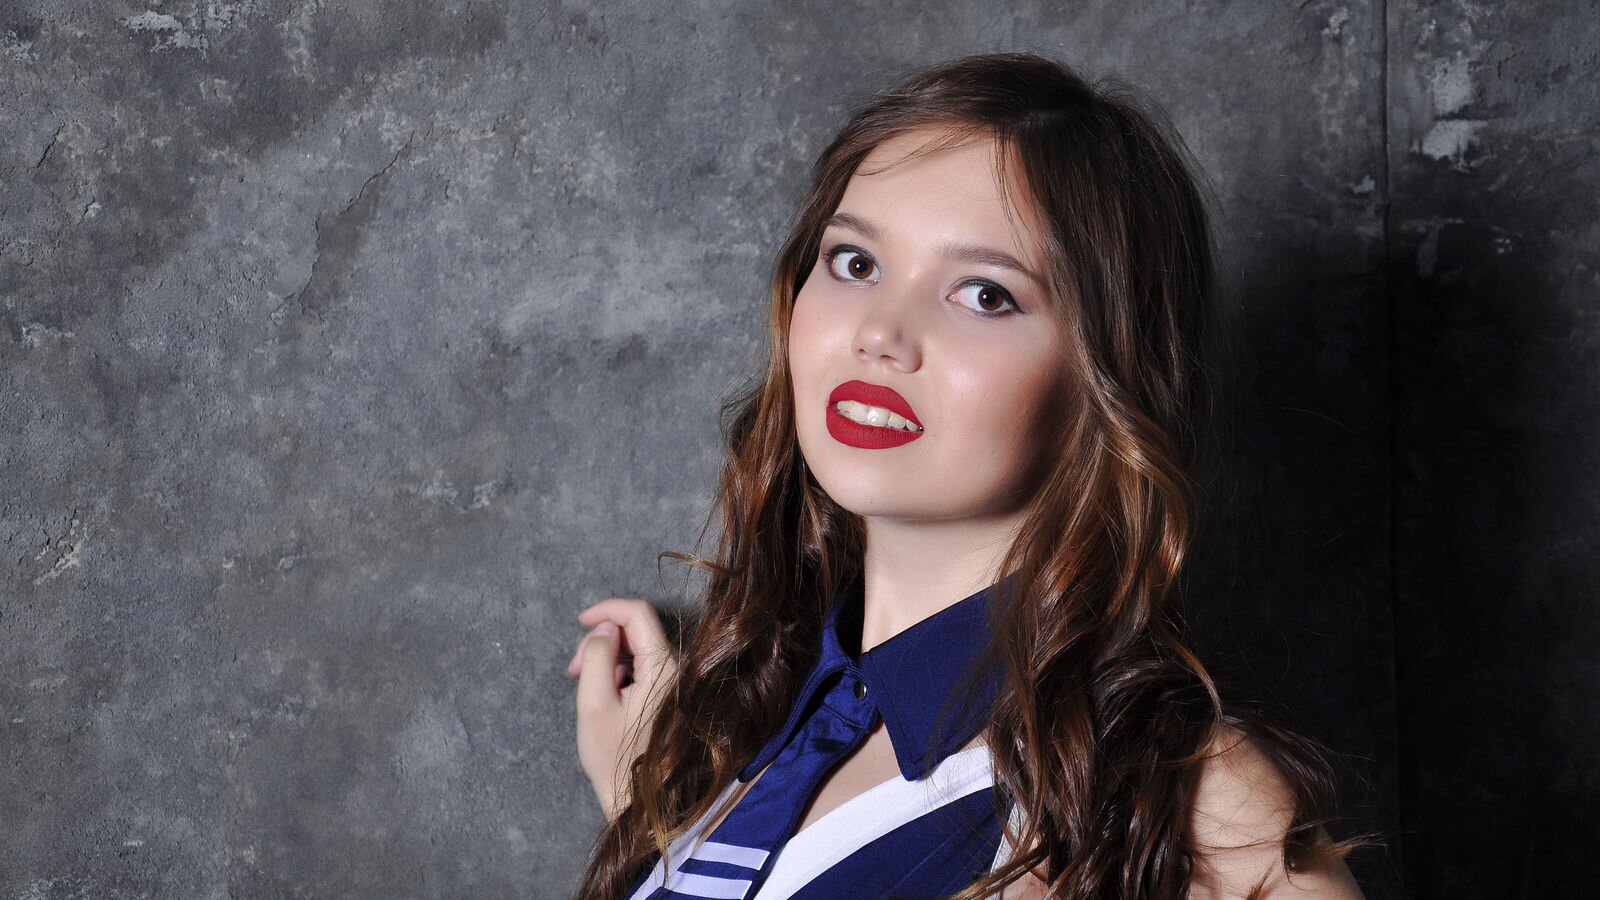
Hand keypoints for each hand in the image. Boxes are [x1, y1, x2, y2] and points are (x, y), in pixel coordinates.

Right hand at [567, 597, 676, 820]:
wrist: (638, 801)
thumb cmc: (615, 758)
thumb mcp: (594, 703)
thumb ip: (597, 656)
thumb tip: (603, 627)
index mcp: (664, 669)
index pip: (638, 614)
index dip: (607, 609)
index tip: (580, 620)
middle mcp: (675, 670)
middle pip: (635, 630)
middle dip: (600, 641)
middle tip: (574, 670)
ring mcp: (673, 684)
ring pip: (636, 649)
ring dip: (606, 658)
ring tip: (587, 689)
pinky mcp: (667, 695)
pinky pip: (641, 668)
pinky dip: (618, 673)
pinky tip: (604, 698)